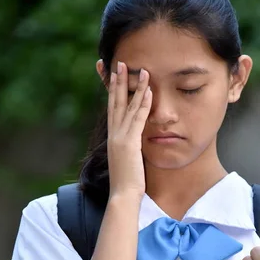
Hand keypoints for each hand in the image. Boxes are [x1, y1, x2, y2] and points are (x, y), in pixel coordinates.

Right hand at [107, 61, 151, 198]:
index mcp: (113, 137)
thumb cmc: (127, 183)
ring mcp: (121, 138)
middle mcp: (114, 134)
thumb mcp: (127, 161)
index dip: (112, 90)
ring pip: (127, 106)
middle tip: (119, 62)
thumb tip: (134, 145)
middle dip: (117, 81)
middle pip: (115, 102)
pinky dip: (143, 104)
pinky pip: (138, 119)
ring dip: (133, 86)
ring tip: (137, 68)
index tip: (111, 74)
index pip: (112, 108)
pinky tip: (148, 90)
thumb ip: (130, 149)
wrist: (123, 197)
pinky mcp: (130, 144)